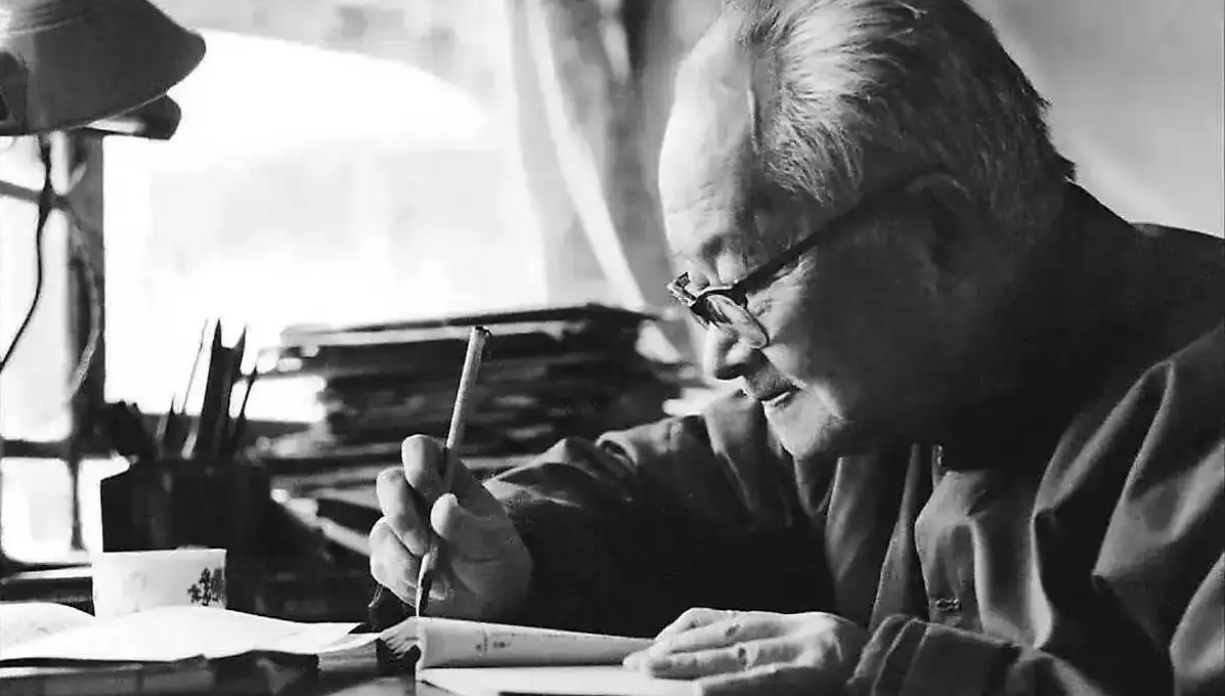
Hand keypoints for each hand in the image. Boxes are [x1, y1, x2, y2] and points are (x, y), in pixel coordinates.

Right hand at [368, 435, 531, 619]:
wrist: (489, 598)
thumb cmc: (496, 556)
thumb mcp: (493, 540)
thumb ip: (466, 524)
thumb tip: (441, 506)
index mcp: (445, 475)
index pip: (418, 449)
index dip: (417, 464)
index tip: (430, 490)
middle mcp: (416, 496)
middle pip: (388, 483)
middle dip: (402, 514)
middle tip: (425, 544)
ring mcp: (399, 527)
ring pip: (381, 531)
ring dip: (407, 559)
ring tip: (443, 579)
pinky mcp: (388, 559)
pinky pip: (381, 564)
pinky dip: (405, 580)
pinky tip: (431, 587)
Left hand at [622, 608, 867, 694]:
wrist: (915, 675)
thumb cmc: (868, 672)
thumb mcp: (816, 654)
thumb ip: (776, 653)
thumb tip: (723, 671)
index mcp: (792, 624)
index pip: (727, 618)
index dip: (686, 630)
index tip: (656, 643)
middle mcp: (794, 630)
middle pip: (722, 635)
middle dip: (676, 648)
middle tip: (637, 661)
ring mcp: (804, 653)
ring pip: (733, 656)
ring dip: (688, 665)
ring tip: (652, 671)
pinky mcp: (814, 676)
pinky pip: (764, 683)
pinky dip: (731, 686)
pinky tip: (702, 693)